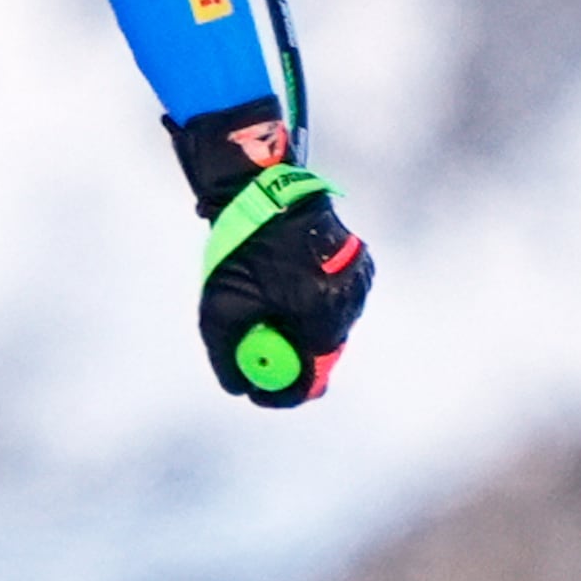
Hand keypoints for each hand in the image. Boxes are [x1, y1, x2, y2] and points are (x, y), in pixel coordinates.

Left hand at [167, 97, 372, 406]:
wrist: (267, 190)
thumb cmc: (242, 248)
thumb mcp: (220, 308)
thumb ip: (228, 356)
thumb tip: (239, 387)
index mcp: (319, 315)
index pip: (310, 378)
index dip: (282, 391)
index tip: (260, 391)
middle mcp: (348, 302)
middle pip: (321, 353)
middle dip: (290, 356)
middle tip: (260, 350)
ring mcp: (358, 282)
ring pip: (331, 326)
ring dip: (303, 327)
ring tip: (271, 302)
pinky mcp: (361, 264)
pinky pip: (339, 301)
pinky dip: (315, 303)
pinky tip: (290, 282)